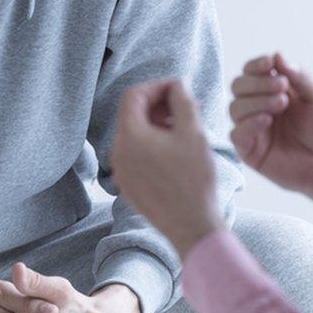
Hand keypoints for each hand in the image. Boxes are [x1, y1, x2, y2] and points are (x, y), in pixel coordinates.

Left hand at [111, 79, 225, 257]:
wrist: (192, 227)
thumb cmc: (194, 180)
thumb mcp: (193, 133)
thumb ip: (183, 101)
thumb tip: (177, 85)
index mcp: (129, 137)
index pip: (134, 95)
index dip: (158, 86)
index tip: (180, 88)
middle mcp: (118, 153)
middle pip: (133, 115)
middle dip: (160, 106)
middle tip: (188, 107)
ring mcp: (121, 172)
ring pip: (135, 136)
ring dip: (158, 126)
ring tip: (185, 129)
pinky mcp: (129, 187)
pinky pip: (137, 156)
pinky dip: (154, 146)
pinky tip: (177, 151)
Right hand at [230, 53, 312, 226]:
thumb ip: (298, 76)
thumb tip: (277, 54)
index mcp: (275, 92)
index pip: (252, 73)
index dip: (256, 65)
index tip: (270, 63)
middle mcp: (261, 108)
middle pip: (238, 87)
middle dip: (257, 83)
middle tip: (282, 87)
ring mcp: (254, 130)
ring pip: (234, 108)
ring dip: (255, 101)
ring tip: (281, 104)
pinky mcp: (251, 152)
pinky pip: (236, 134)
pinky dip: (249, 123)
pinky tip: (267, 121)